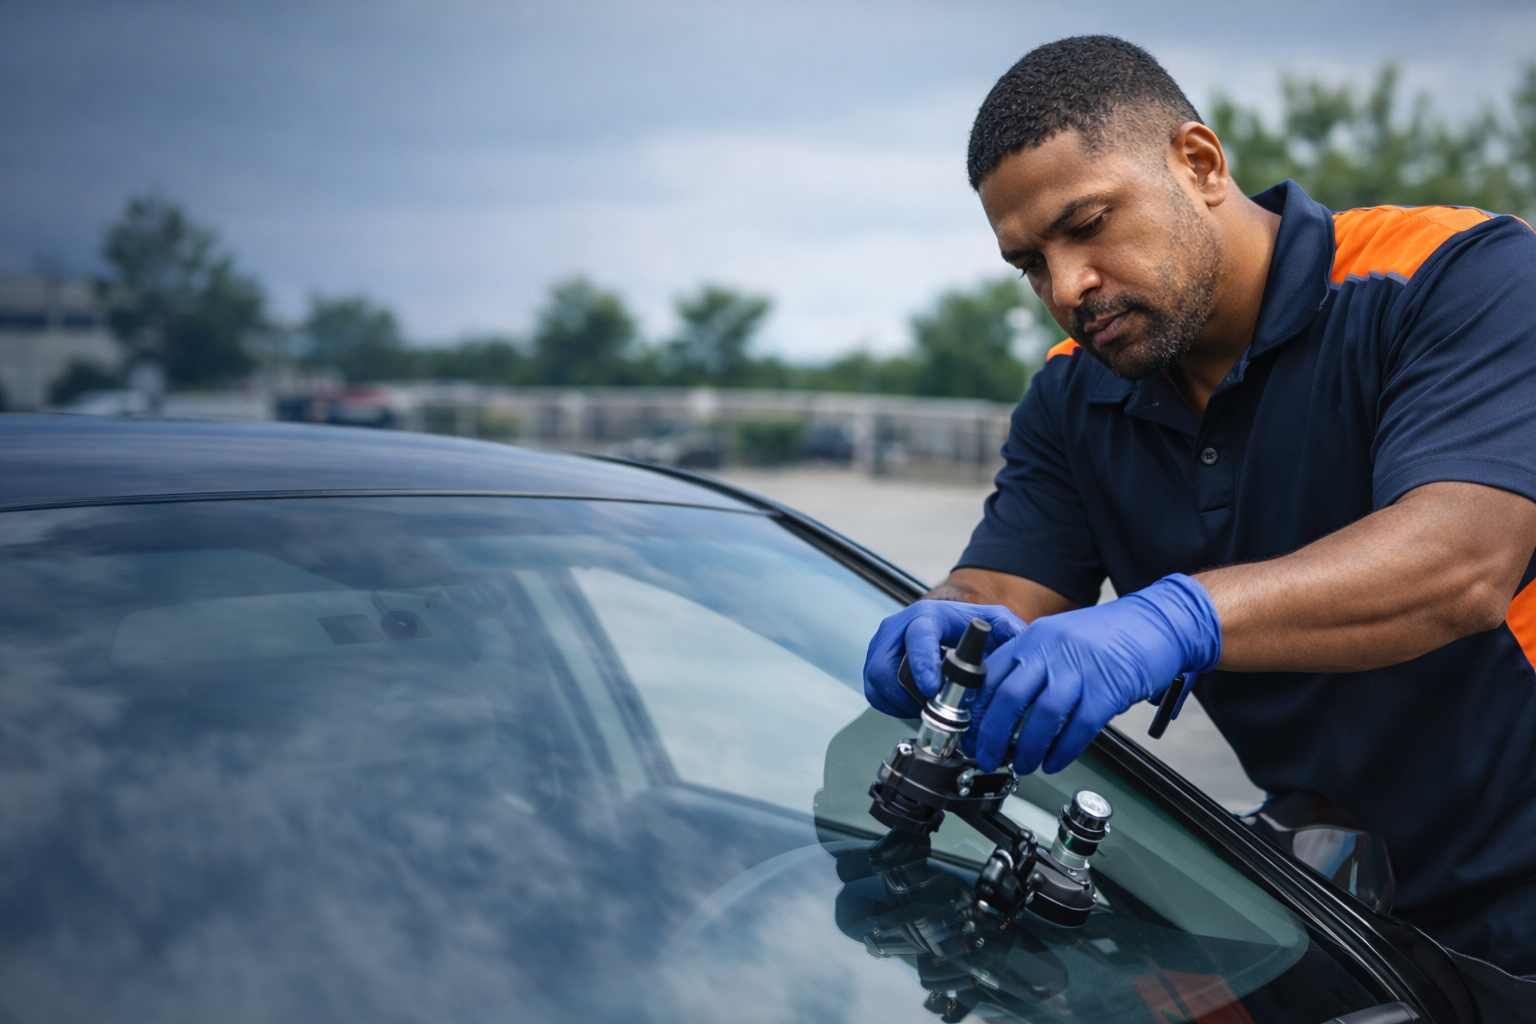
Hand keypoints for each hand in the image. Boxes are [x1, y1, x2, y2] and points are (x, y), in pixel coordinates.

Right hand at [863, 600, 1026, 716]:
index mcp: (927, 616)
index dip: (921, 664)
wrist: (951, 625)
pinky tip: (915, 705)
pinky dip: (894, 706)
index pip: (917, 637)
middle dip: (907, 696)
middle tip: (933, 707)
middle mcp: (897, 628)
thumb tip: (1023, 651)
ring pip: (877, 684)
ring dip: (901, 703)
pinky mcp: (875, 664)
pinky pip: (875, 694)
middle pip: (883, 668)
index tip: (932, 688)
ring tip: (927, 707)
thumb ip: (1012, 633)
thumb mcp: (996, 623)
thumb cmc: (970, 626)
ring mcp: (882, 646)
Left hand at [969, 574, 1220, 773]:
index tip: (970, 733)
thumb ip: (1032, 663)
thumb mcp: (1059, 637)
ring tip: (1023, 765)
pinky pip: (1079, 727)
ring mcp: (1080, 669)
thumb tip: (1005, 703)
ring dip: (1027, 748)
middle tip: (986, 756)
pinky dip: (1063, 750)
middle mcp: (1051, 651)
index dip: (976, 709)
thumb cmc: (1109, 634)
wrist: (1158, 622)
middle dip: (992, 735)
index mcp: (1033, 638)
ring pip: (1042, 716)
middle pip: (1008, 698)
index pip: (990, 675)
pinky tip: (1054, 761)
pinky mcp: (1108, 689)